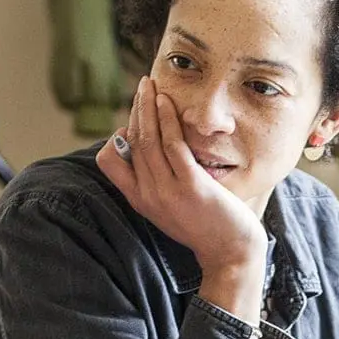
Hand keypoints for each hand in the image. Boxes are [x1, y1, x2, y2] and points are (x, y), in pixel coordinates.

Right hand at [97, 76, 267, 274]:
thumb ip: (157, 183)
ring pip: (148, 138)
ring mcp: (168, 191)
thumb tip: (155, 150)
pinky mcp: (191, 186)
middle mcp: (148, 195)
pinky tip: (168, 102)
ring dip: (147, 106)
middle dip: (135, 108)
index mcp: (139, 200)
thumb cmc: (205, 227)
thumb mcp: (170, 207)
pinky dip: (167, 119)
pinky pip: (173, 144)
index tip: (132, 121)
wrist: (230, 254)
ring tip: (150, 85)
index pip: (108, 162)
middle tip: (142, 85)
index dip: (116, 137)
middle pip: (132, 141)